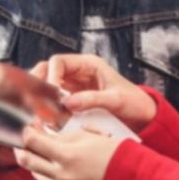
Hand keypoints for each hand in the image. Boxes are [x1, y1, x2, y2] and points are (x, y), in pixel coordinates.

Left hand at [15, 123, 123, 179]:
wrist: (127, 177)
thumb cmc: (110, 152)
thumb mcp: (85, 135)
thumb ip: (61, 136)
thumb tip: (42, 132)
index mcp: (66, 155)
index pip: (32, 142)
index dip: (27, 132)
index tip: (28, 128)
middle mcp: (61, 174)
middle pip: (26, 161)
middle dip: (21, 149)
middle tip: (23, 142)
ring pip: (35, 174)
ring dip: (35, 162)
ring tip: (41, 153)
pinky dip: (50, 175)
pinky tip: (58, 167)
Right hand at [38, 53, 156, 129]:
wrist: (143, 116)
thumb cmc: (134, 103)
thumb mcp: (116, 100)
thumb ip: (93, 99)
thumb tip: (67, 103)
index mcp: (88, 64)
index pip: (58, 62)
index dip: (51, 76)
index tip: (51, 94)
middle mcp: (78, 72)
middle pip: (47, 70)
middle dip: (38, 83)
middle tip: (34, 101)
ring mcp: (74, 85)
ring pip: (47, 84)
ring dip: (40, 95)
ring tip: (36, 110)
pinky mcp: (73, 99)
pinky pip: (54, 99)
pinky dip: (47, 106)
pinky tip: (45, 117)